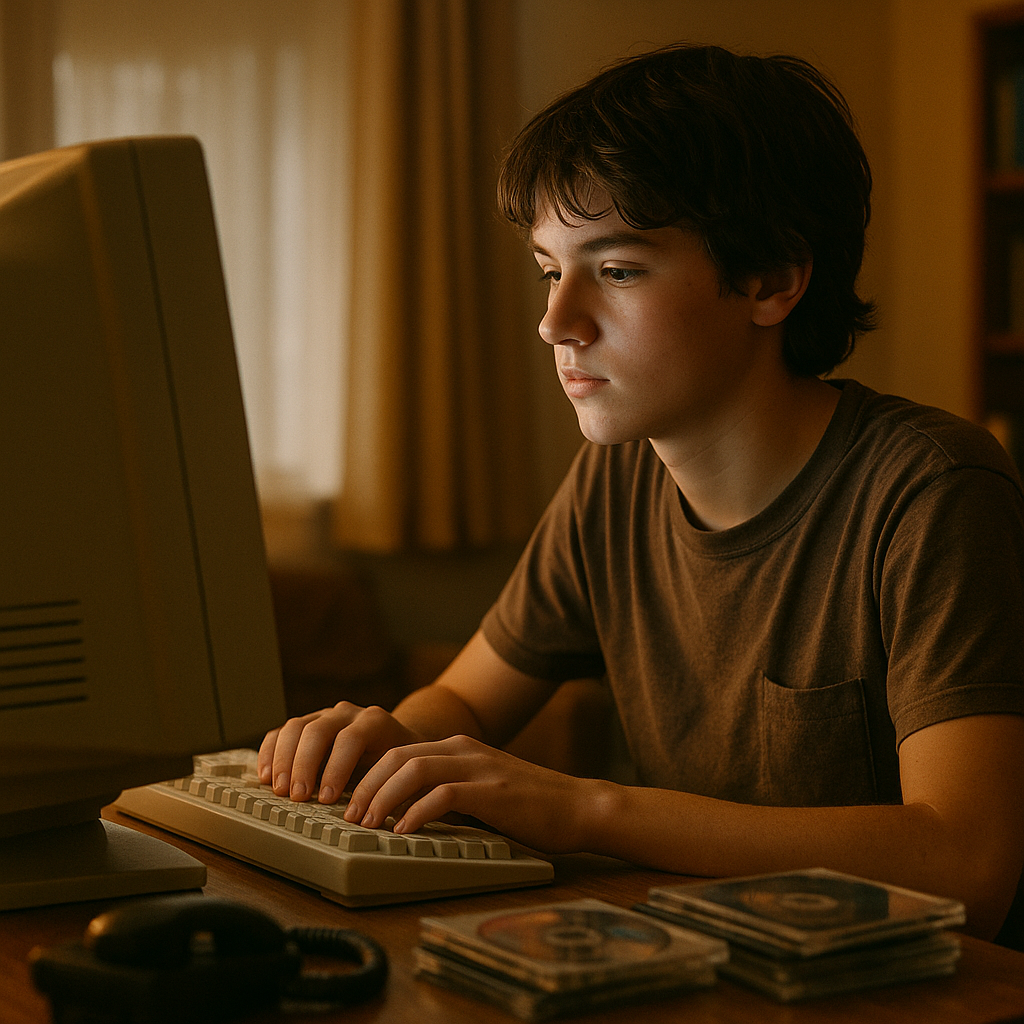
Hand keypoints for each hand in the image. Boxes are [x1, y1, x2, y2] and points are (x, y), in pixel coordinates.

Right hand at [257, 702, 425, 803]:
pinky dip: (269, 753)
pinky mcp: (305, 725)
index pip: (351, 739)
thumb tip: (381, 813)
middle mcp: (347, 714)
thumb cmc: (397, 763)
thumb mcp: (402, 771)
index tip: (327, 798)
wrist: (394, 742)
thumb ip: (391, 786)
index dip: (337, 768)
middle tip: (298, 797)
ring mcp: (324, 717)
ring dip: (283, 760)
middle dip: (304, 765)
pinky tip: (265, 777)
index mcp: (374, 722)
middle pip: (318, 730)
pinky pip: (280, 733)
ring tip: (279, 789)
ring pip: (295, 727)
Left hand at [342, 734, 593, 854]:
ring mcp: (477, 767)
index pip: (397, 751)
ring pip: (412, 769)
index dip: (367, 776)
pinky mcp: (490, 790)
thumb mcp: (480, 790)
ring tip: (367, 825)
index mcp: (457, 748)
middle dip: (365, 785)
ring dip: (382, 797)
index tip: (349, 804)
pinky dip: (416, 812)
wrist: (579, 807)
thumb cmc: (530, 807)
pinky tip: (404, 832)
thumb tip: (404, 813)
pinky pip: (442, 795)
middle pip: (396, 755)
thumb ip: (448, 792)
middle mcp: (463, 750)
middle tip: (349, 817)